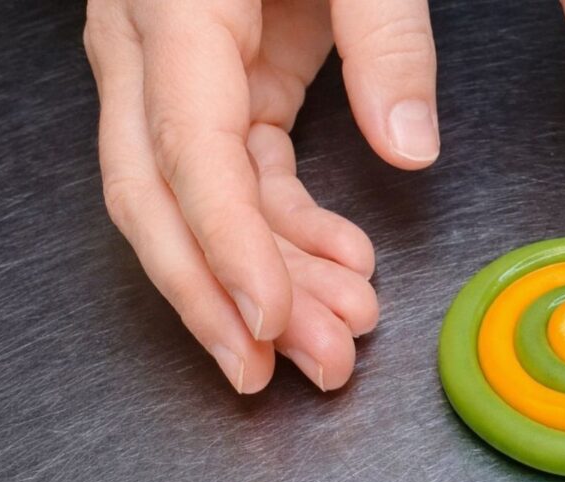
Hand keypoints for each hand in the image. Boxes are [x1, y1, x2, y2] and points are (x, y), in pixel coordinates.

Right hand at [84, 0, 438, 392]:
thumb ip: (386, 36)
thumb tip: (410, 146)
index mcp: (176, 11)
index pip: (187, 155)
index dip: (227, 250)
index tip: (269, 323)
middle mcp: (154, 49)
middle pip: (165, 201)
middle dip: (230, 297)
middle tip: (305, 364)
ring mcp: (182, 71)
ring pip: (201, 203)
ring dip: (268, 277)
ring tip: (337, 333)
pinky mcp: (224, 80)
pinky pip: (239, 175)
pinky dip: (286, 230)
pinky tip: (334, 263)